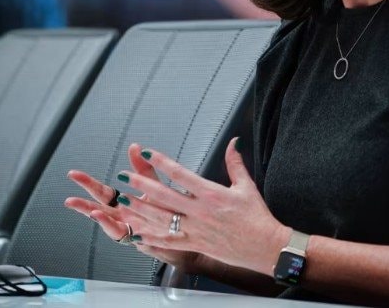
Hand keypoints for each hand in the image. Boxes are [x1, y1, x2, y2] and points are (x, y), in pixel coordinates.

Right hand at [65, 143, 202, 273]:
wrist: (184, 232)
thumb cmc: (167, 210)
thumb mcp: (154, 185)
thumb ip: (143, 168)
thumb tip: (135, 146)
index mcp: (125, 203)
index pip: (103, 192)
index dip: (88, 183)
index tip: (74, 175)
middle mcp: (123, 216)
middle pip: (99, 206)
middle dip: (82, 199)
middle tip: (69, 197)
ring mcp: (129, 227)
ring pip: (105, 221)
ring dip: (90, 213)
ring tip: (80, 205)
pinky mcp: (137, 238)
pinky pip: (120, 233)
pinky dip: (108, 224)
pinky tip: (100, 216)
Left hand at [113, 138, 290, 277]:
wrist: (264, 246)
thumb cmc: (256, 217)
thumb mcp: (246, 186)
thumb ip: (235, 163)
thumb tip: (233, 143)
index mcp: (212, 194)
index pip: (181, 174)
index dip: (162, 162)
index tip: (148, 153)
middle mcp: (200, 211)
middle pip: (165, 196)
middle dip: (142, 184)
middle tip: (126, 176)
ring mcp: (196, 229)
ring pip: (161, 218)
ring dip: (140, 209)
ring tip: (124, 201)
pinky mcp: (195, 244)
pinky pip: (168, 241)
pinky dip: (151, 237)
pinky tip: (137, 233)